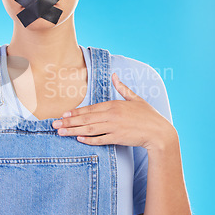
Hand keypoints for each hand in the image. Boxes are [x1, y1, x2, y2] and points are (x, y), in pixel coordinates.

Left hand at [51, 73, 174, 150]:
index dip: (75, 112)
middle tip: (54, 124)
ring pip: (89, 129)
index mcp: (114, 105)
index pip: (90, 108)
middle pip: (86, 119)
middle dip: (68, 122)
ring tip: (61, 132)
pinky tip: (79, 139)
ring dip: (73, 131)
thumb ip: (122, 88)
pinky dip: (89, 139)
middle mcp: (112, 115)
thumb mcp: (136, 99)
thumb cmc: (148, 115)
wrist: (159, 132)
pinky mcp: (118, 138)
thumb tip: (114, 75)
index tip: (63, 114)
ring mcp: (114, 127)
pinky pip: (100, 139)